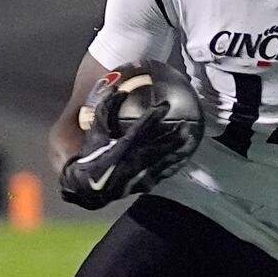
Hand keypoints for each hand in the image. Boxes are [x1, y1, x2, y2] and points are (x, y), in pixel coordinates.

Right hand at [58, 101, 189, 209]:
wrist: (88, 186)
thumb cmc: (92, 156)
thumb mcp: (96, 132)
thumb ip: (106, 109)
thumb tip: (118, 90)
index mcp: (120, 148)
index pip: (140, 129)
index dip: (153, 117)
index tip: (164, 106)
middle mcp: (132, 162)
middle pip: (158, 147)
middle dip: (174, 135)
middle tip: (185, 124)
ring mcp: (140, 175)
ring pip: (164, 161)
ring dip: (178, 149)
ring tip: (190, 138)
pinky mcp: (144, 184)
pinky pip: (164, 173)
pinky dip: (174, 164)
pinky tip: (183, 157)